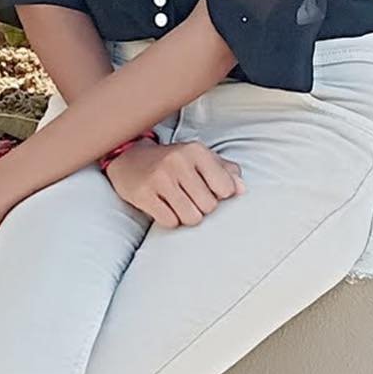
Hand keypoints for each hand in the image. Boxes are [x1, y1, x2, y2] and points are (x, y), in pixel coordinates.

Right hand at [105, 138, 242, 227]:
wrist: (129, 159)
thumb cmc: (172, 161)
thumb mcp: (200, 158)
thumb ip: (225, 172)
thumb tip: (242, 189)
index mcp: (196, 151)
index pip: (226, 189)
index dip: (219, 195)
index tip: (208, 190)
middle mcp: (178, 162)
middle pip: (209, 207)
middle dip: (202, 207)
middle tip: (189, 197)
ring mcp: (159, 179)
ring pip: (191, 218)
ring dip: (186, 216)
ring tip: (178, 203)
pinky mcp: (143, 194)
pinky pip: (170, 222)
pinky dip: (170, 219)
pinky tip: (164, 207)